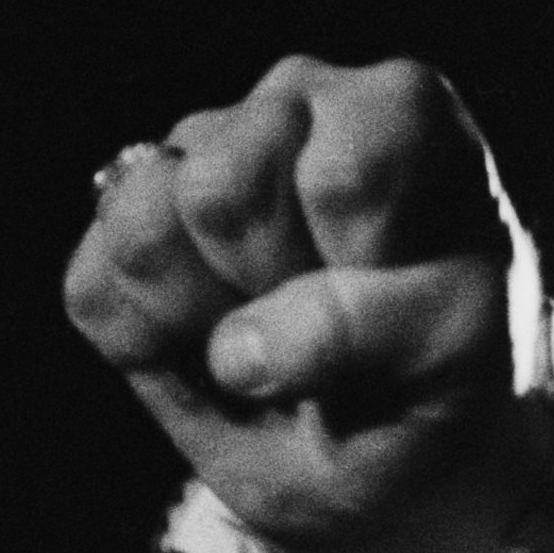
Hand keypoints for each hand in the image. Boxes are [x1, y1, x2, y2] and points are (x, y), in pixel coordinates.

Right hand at [60, 55, 553, 552]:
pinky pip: (94, 295)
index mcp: (399, 113)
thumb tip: (236, 350)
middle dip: (281, 287)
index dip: (362, 268)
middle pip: (220, 191)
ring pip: (142, 232)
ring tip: (287, 335)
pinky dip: (158, 353)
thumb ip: (368, 331)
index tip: (415, 303)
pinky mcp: (120, 222)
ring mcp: (193, 150)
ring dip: (214, 318)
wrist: (410, 448)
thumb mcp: (459, 365)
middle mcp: (288, 104)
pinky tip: (224, 343)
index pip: (341, 177)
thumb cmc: (452, 386)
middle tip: (346, 327)